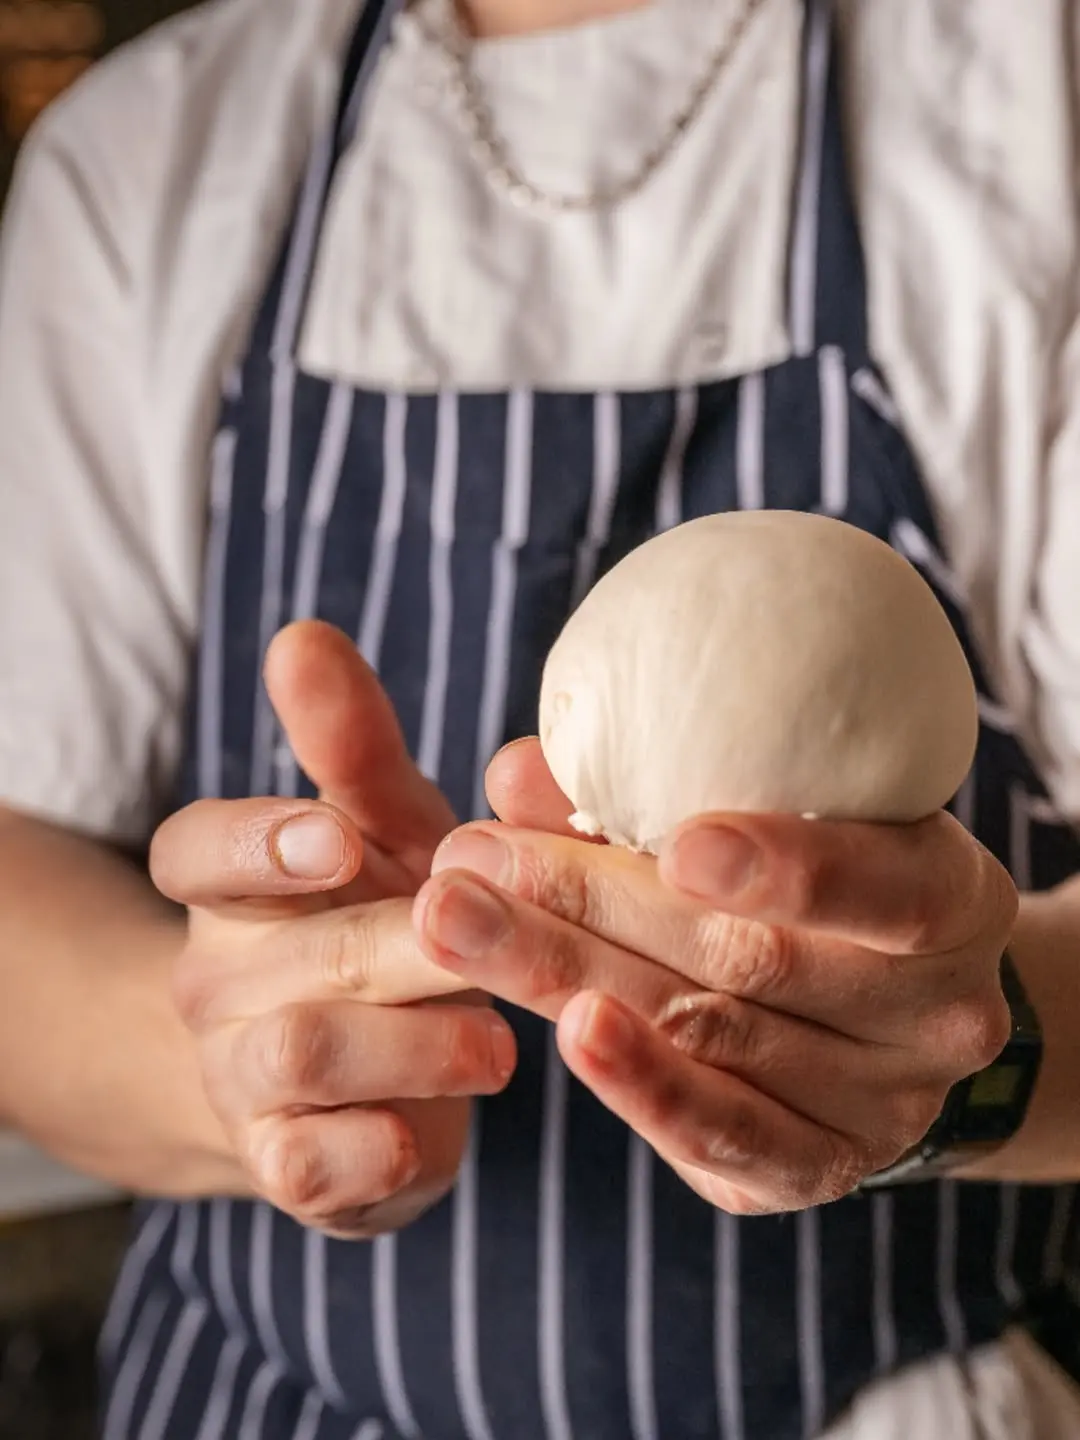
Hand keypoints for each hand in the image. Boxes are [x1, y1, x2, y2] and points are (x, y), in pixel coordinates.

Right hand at [154, 623, 509, 1236]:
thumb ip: (351, 743)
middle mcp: (216, 978)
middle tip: (494, 938)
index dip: (262, 843)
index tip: (338, 840)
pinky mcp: (284, 1166)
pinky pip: (313, 1167)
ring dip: (413, 1046)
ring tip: (499, 1045)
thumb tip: (302, 633)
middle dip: (406, 947)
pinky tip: (427, 1134)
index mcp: (228, 883)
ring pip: (303, 1056)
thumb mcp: (383, 825)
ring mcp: (239, 1077)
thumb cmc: (379, 912)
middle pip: (296, 957)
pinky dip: (378, 1152)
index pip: (199, 849)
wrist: (354, 1068)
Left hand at [413, 739, 1017, 1214]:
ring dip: (568, 975)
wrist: (893, 1022)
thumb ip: (655, 792)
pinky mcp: (810, 1168)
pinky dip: (636, 1082)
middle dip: (594, 902)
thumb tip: (518, 772)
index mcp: (950, 898)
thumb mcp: (776, 823)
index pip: (884, 887)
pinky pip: (718, 1133)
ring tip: (456, 923)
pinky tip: (563, 1030)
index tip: (675, 843)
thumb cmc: (820, 887)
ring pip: (712, 1037)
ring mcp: (881, 1108)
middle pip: (754, 960)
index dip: (786, 868)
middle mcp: (936, 1014)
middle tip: (473, 858)